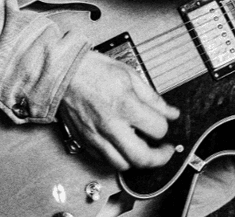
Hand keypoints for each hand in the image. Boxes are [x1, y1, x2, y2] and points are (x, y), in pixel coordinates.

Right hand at [58, 52, 179, 170]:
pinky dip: (118, 158)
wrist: (64, 74)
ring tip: (143, 150)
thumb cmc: (93, 70)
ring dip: (137, 161)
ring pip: (123, 165)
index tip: (165, 125)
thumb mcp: (130, 76)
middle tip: (164, 151)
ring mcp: (96, 136)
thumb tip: (171, 113)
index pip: (157, 129)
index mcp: (125, 105)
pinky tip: (123, 147)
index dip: (165, 128)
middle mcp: (111, 125)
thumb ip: (153, 98)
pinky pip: (105, 161)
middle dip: (159, 158)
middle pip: (142, 158)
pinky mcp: (85, 142)